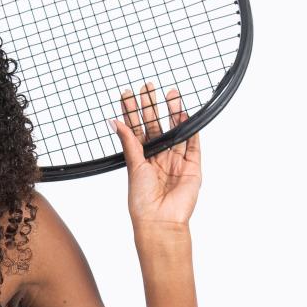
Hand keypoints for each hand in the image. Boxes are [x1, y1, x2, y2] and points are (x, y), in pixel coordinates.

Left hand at [109, 82, 201, 229]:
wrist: (160, 220)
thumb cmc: (142, 201)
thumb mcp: (133, 167)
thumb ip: (129, 142)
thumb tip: (114, 122)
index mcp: (142, 159)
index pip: (136, 129)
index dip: (132, 111)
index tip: (128, 94)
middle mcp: (159, 158)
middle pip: (155, 126)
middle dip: (152, 106)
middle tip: (149, 86)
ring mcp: (176, 161)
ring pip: (175, 131)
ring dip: (173, 112)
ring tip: (171, 93)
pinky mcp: (192, 167)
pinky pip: (192, 144)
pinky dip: (190, 129)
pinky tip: (184, 114)